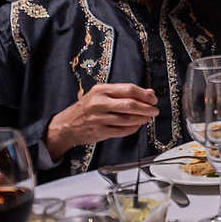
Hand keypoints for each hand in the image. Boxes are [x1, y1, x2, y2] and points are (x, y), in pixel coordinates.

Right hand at [45, 83, 159, 158]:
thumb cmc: (86, 108)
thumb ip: (124, 93)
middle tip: (154, 110)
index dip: (145, 95)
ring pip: (128, 119)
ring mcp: (99, 118)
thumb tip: (149, 93)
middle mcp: (99, 103)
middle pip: (130, 104)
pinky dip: (133, 128)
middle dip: (147, 108)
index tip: (153, 99)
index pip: (129, 89)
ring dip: (141, 119)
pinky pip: (122, 131)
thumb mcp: (102, 94)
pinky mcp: (100, 131)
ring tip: (146, 118)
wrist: (66, 125)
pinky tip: (136, 126)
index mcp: (101, 90)